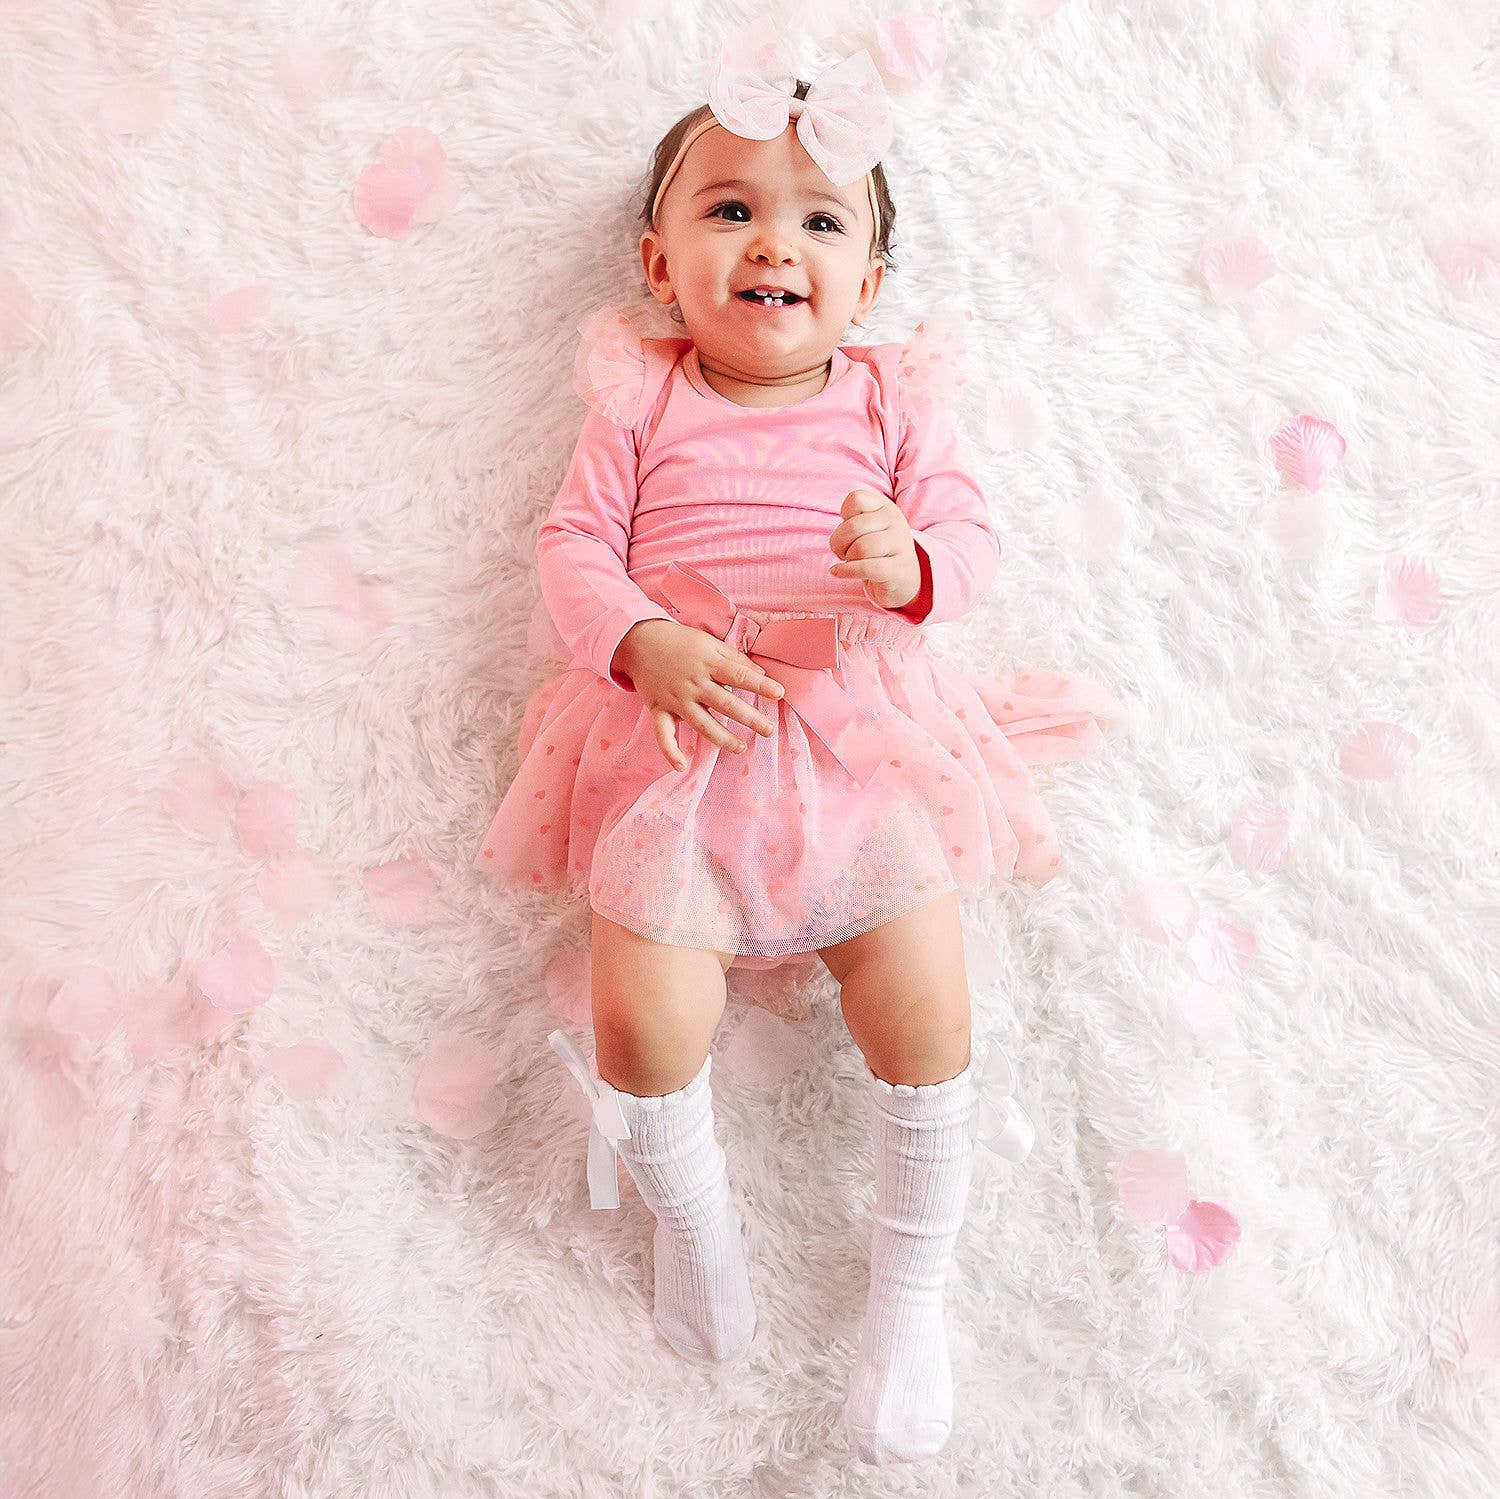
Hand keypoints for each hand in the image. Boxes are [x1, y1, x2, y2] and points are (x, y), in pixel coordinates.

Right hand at [613, 619, 784, 771]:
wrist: (640, 641)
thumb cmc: (681, 642)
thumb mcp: (710, 643)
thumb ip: (736, 659)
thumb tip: (763, 675)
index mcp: (708, 663)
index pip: (738, 675)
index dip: (760, 685)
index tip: (779, 694)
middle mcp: (693, 683)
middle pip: (725, 703)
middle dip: (749, 718)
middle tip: (769, 730)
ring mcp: (675, 699)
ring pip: (701, 723)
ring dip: (722, 738)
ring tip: (741, 748)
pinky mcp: (659, 709)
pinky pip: (663, 734)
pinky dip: (670, 751)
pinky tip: (682, 767)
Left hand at [827, 488, 921, 610]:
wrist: (903, 579)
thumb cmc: (877, 552)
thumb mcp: (867, 530)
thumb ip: (852, 522)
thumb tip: (836, 538)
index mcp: (886, 507)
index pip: (856, 499)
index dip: (844, 516)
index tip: (848, 531)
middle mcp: (896, 522)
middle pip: (853, 526)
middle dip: (839, 543)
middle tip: (843, 552)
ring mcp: (900, 545)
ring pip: (860, 548)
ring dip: (847, 558)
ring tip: (850, 562)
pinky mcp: (898, 569)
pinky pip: (866, 568)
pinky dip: (846, 571)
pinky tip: (838, 572)